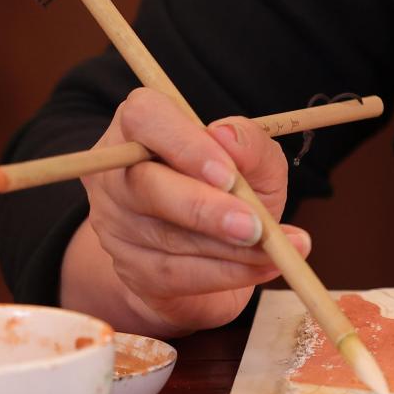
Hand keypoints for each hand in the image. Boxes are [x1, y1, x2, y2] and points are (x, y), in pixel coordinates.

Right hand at [61, 87, 309, 336]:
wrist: (214, 248)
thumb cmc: (233, 188)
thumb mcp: (255, 160)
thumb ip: (250, 143)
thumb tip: (227, 135)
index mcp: (142, 125)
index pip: (146, 118)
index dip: (185, 146)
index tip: (228, 174)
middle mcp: (117, 173)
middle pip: (146, 186)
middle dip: (205, 209)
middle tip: (254, 227)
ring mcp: (115, 225)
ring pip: (167, 238)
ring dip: (229, 249)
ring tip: (277, 250)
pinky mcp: (129, 269)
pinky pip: (175, 275)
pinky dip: (227, 273)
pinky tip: (264, 267)